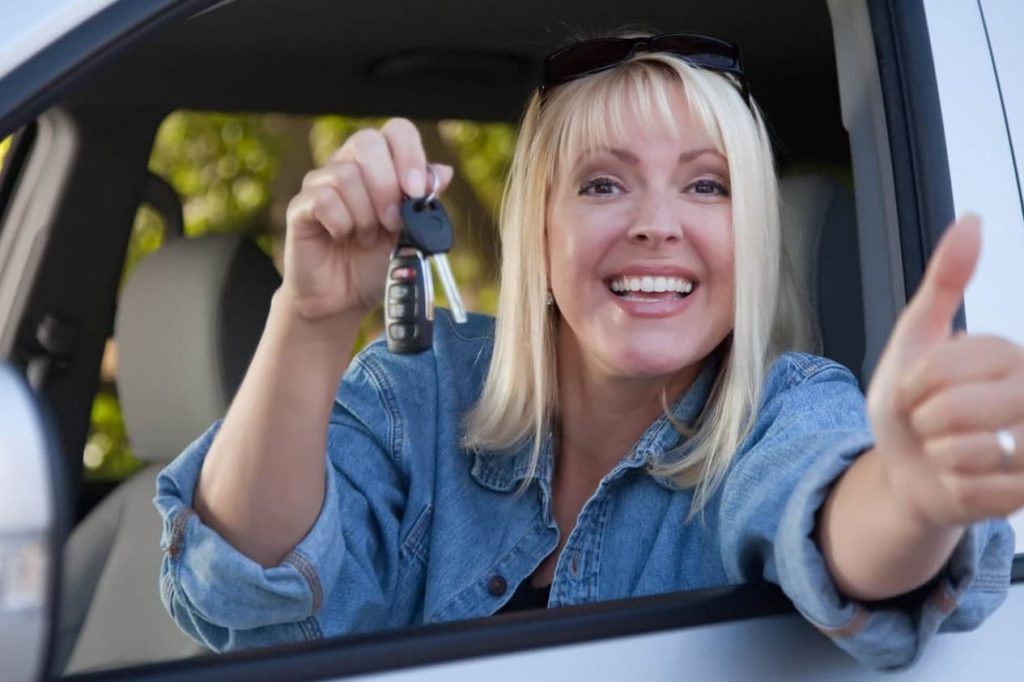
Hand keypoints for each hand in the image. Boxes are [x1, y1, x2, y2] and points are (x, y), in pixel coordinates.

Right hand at [281, 118, 452, 321]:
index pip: (396, 131)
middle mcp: (349, 165)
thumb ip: (426, 202)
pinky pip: (323, 200)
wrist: (347, 298)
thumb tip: (443, 171)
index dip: (410, 154)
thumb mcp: (413, 233)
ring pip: (346, 175)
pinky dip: (342, 224)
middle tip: (393, 222)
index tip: (418, 191)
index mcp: (380, 165)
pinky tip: (343, 238)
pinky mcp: (301, 206)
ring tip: (366, 238)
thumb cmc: (378, 262)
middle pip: (367, 142)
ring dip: (365, 215)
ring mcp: (322, 183)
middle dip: (386, 185)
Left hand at [868, 215, 1023, 527]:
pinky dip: (954, 489)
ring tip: (947, 450)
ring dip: (940, 456)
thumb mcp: (915, 339)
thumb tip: (971, 221)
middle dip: (924, 420)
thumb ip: (944, 283)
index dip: (912, 384)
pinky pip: (980, 493)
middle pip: (959, 408)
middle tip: (931, 423)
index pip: (945, 366)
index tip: (914, 390)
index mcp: (1009, 356)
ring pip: (972, 452)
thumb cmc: (911, 405)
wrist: (903, 469)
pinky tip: (961, 480)